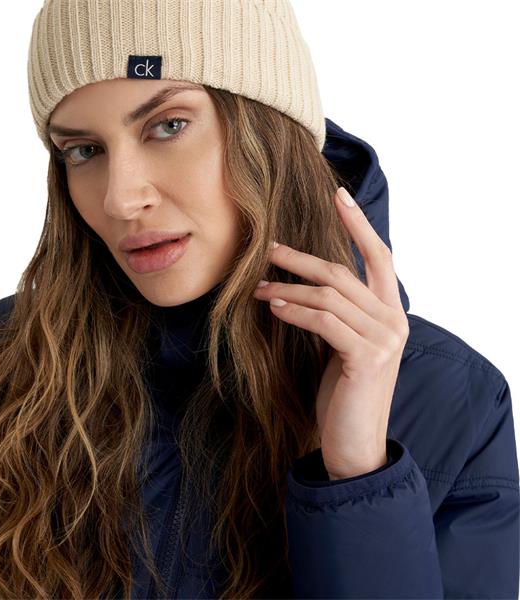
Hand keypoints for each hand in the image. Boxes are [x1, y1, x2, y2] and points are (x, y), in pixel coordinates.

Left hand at [252, 187, 409, 479]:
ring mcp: (384, 338)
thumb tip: (300, 285)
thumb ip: (336, 314)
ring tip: (258, 286)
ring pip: (330, 295)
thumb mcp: (342, 345)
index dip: (359, 224)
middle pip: (343, 273)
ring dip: (289, 287)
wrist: (354, 442)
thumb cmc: (343, 391)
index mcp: (390, 312)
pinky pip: (325, 321)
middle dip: (302, 258)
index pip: (379, 257)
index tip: (339, 195)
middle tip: (269, 248)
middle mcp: (394, 320)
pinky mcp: (366, 358)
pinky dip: (296, 311)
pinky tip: (273, 307)